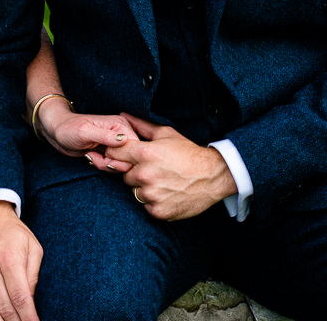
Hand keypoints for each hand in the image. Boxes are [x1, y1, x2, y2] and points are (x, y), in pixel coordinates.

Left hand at [36, 101, 135, 171]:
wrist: (57, 132)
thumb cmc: (68, 128)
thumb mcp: (85, 131)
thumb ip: (105, 136)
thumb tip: (124, 139)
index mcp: (121, 125)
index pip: (136, 147)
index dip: (122, 157)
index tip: (106, 156)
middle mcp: (122, 134)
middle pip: (130, 159)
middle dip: (112, 163)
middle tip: (96, 157)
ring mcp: (116, 144)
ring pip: (121, 165)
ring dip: (105, 165)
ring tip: (92, 156)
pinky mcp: (110, 152)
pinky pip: (113, 166)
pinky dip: (102, 165)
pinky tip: (92, 158)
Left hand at [105, 114, 236, 220]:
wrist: (212, 176)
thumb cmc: (189, 153)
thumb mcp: (166, 134)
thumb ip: (141, 126)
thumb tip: (124, 115)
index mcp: (144, 153)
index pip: (114, 153)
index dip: (120, 154)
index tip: (130, 156)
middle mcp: (145, 174)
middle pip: (125, 175)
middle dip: (136, 172)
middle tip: (154, 169)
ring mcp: (151, 194)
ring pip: (135, 192)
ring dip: (145, 188)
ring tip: (163, 181)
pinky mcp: (158, 211)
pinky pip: (146, 206)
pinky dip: (155, 202)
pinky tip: (167, 193)